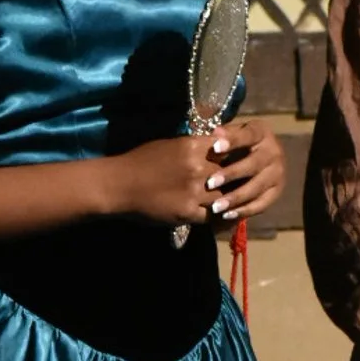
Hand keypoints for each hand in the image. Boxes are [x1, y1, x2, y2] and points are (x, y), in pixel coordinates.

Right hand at [108, 134, 234, 226]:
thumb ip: (193, 146)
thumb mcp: (169, 144)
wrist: (119, 185)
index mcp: (192, 146)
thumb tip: (215, 145)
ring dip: (228, 199)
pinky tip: (221, 216)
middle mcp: (197, 168)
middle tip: (240, 183)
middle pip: (229, 173)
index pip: (226, 148)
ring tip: (233, 201)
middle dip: (234, 178)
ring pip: (224, 196)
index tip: (235, 160)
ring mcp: (194, 192)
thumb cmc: (140, 160)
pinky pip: (212, 216)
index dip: (232, 156)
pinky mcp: (187, 213)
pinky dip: (218, 216)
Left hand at [204, 119, 284, 220]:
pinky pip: (261, 204)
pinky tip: (227, 215)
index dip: (232, 141)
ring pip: (257, 187)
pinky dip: (244, 210)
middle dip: (231, 174)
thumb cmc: (239, 142)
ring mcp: (278, 173)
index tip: (214, 147)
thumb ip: (224, 134)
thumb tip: (216, 133)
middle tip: (209, 183)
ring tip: (215, 206)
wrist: (262, 155)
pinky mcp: (277, 191)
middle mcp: (274, 152)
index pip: (248, 135)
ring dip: (236, 198)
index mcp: (262, 133)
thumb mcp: (233, 133)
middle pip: (253, 164)